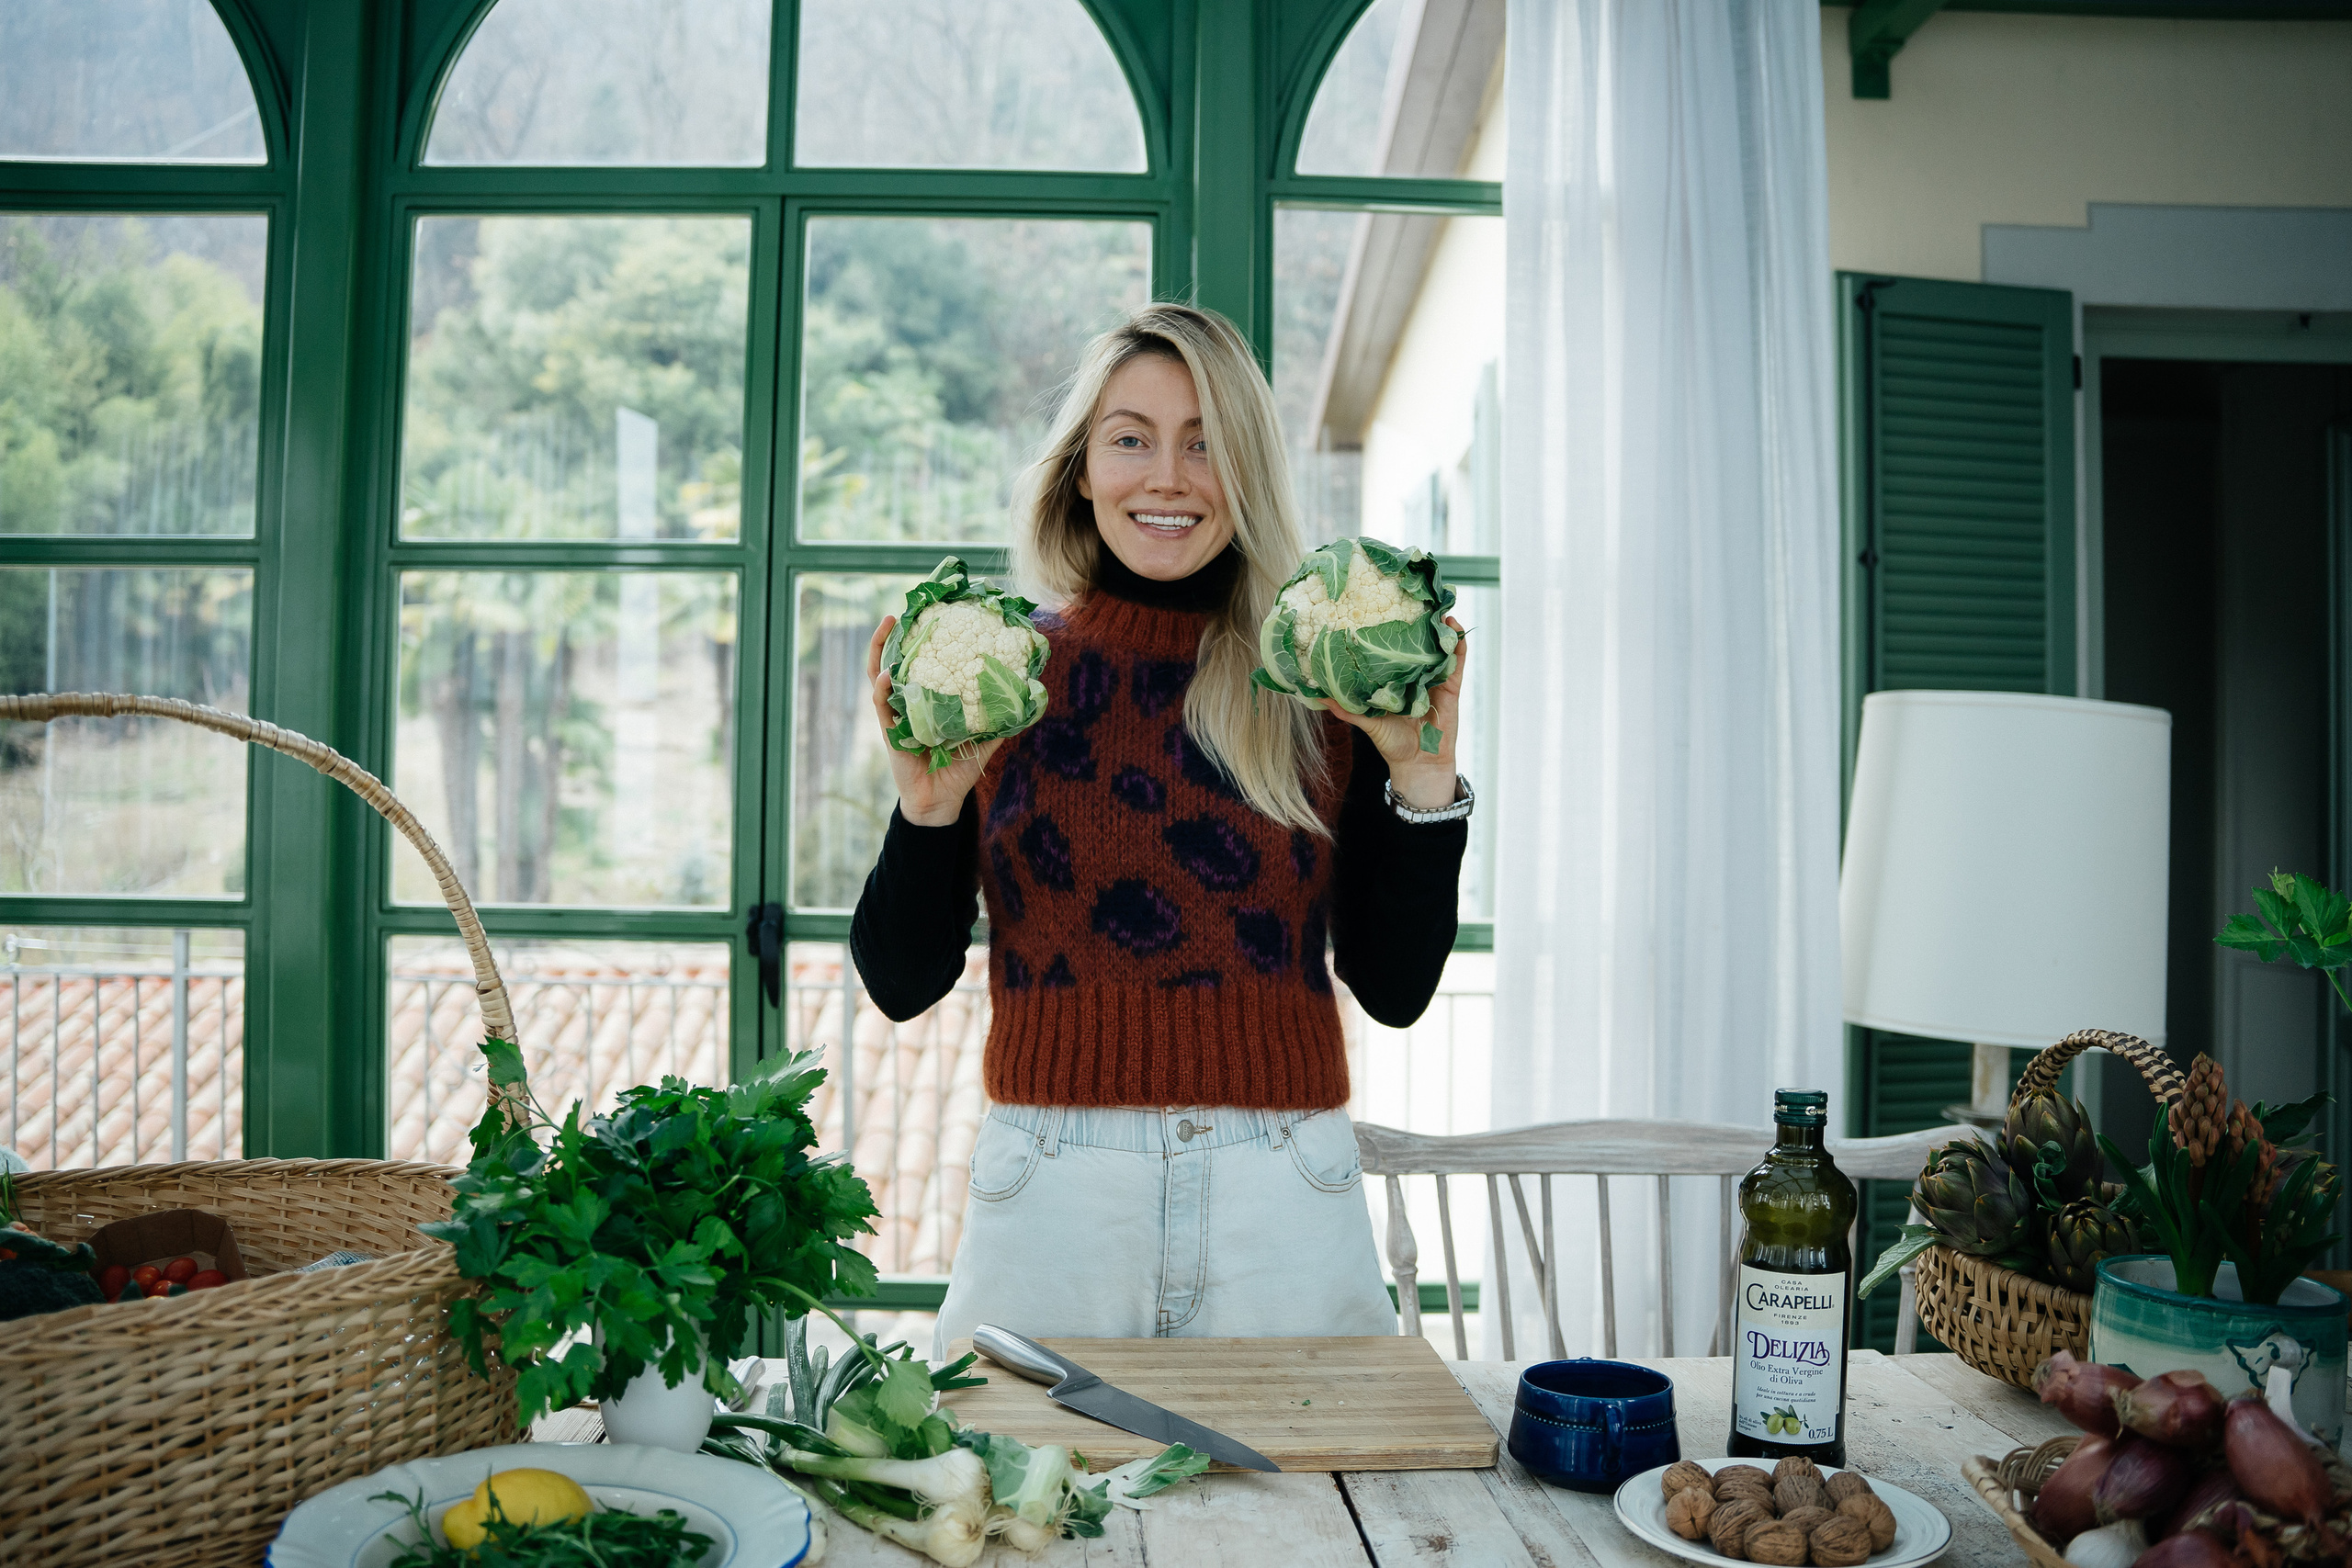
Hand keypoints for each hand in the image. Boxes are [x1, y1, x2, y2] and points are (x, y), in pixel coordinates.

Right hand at [868, 616, 1003, 826]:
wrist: (941, 801)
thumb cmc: (957, 768)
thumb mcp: (983, 738)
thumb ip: (998, 718)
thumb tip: (1026, 696)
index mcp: (925, 700)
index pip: (916, 664)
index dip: (916, 641)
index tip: (925, 615)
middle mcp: (906, 703)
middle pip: (890, 663)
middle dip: (890, 637)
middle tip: (896, 613)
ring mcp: (895, 716)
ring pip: (878, 677)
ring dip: (879, 651)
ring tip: (887, 627)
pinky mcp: (890, 733)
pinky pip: (882, 706)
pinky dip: (882, 689)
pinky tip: (886, 674)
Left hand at [1316, 619, 1465, 809]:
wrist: (1418, 764)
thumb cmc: (1392, 744)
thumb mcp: (1367, 723)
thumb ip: (1347, 709)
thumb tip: (1319, 696)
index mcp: (1396, 679)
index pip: (1393, 650)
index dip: (1392, 630)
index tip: (1385, 606)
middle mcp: (1415, 675)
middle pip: (1419, 643)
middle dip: (1419, 621)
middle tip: (1415, 598)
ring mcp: (1435, 679)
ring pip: (1440, 647)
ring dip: (1441, 627)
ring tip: (1439, 608)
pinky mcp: (1451, 688)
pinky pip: (1457, 663)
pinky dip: (1458, 645)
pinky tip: (1456, 629)